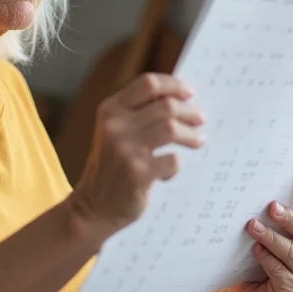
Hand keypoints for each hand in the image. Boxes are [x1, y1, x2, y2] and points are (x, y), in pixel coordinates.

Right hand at [70, 74, 204, 236]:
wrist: (92, 207)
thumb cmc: (111, 166)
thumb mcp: (115, 131)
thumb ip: (138, 113)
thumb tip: (181, 98)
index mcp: (110, 109)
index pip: (148, 83)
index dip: (173, 85)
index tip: (189, 93)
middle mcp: (115, 125)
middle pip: (166, 105)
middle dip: (189, 112)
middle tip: (200, 120)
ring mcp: (125, 149)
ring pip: (171, 128)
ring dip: (190, 135)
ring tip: (198, 141)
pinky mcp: (137, 173)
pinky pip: (172, 160)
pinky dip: (176, 166)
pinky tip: (168, 172)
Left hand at [228, 165, 292, 291]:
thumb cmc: (254, 257)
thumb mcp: (264, 230)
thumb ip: (270, 213)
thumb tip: (259, 183)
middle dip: (289, 217)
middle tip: (271, 206)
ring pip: (291, 250)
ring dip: (271, 237)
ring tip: (252, 226)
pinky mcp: (290, 289)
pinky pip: (279, 271)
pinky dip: (266, 258)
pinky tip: (254, 251)